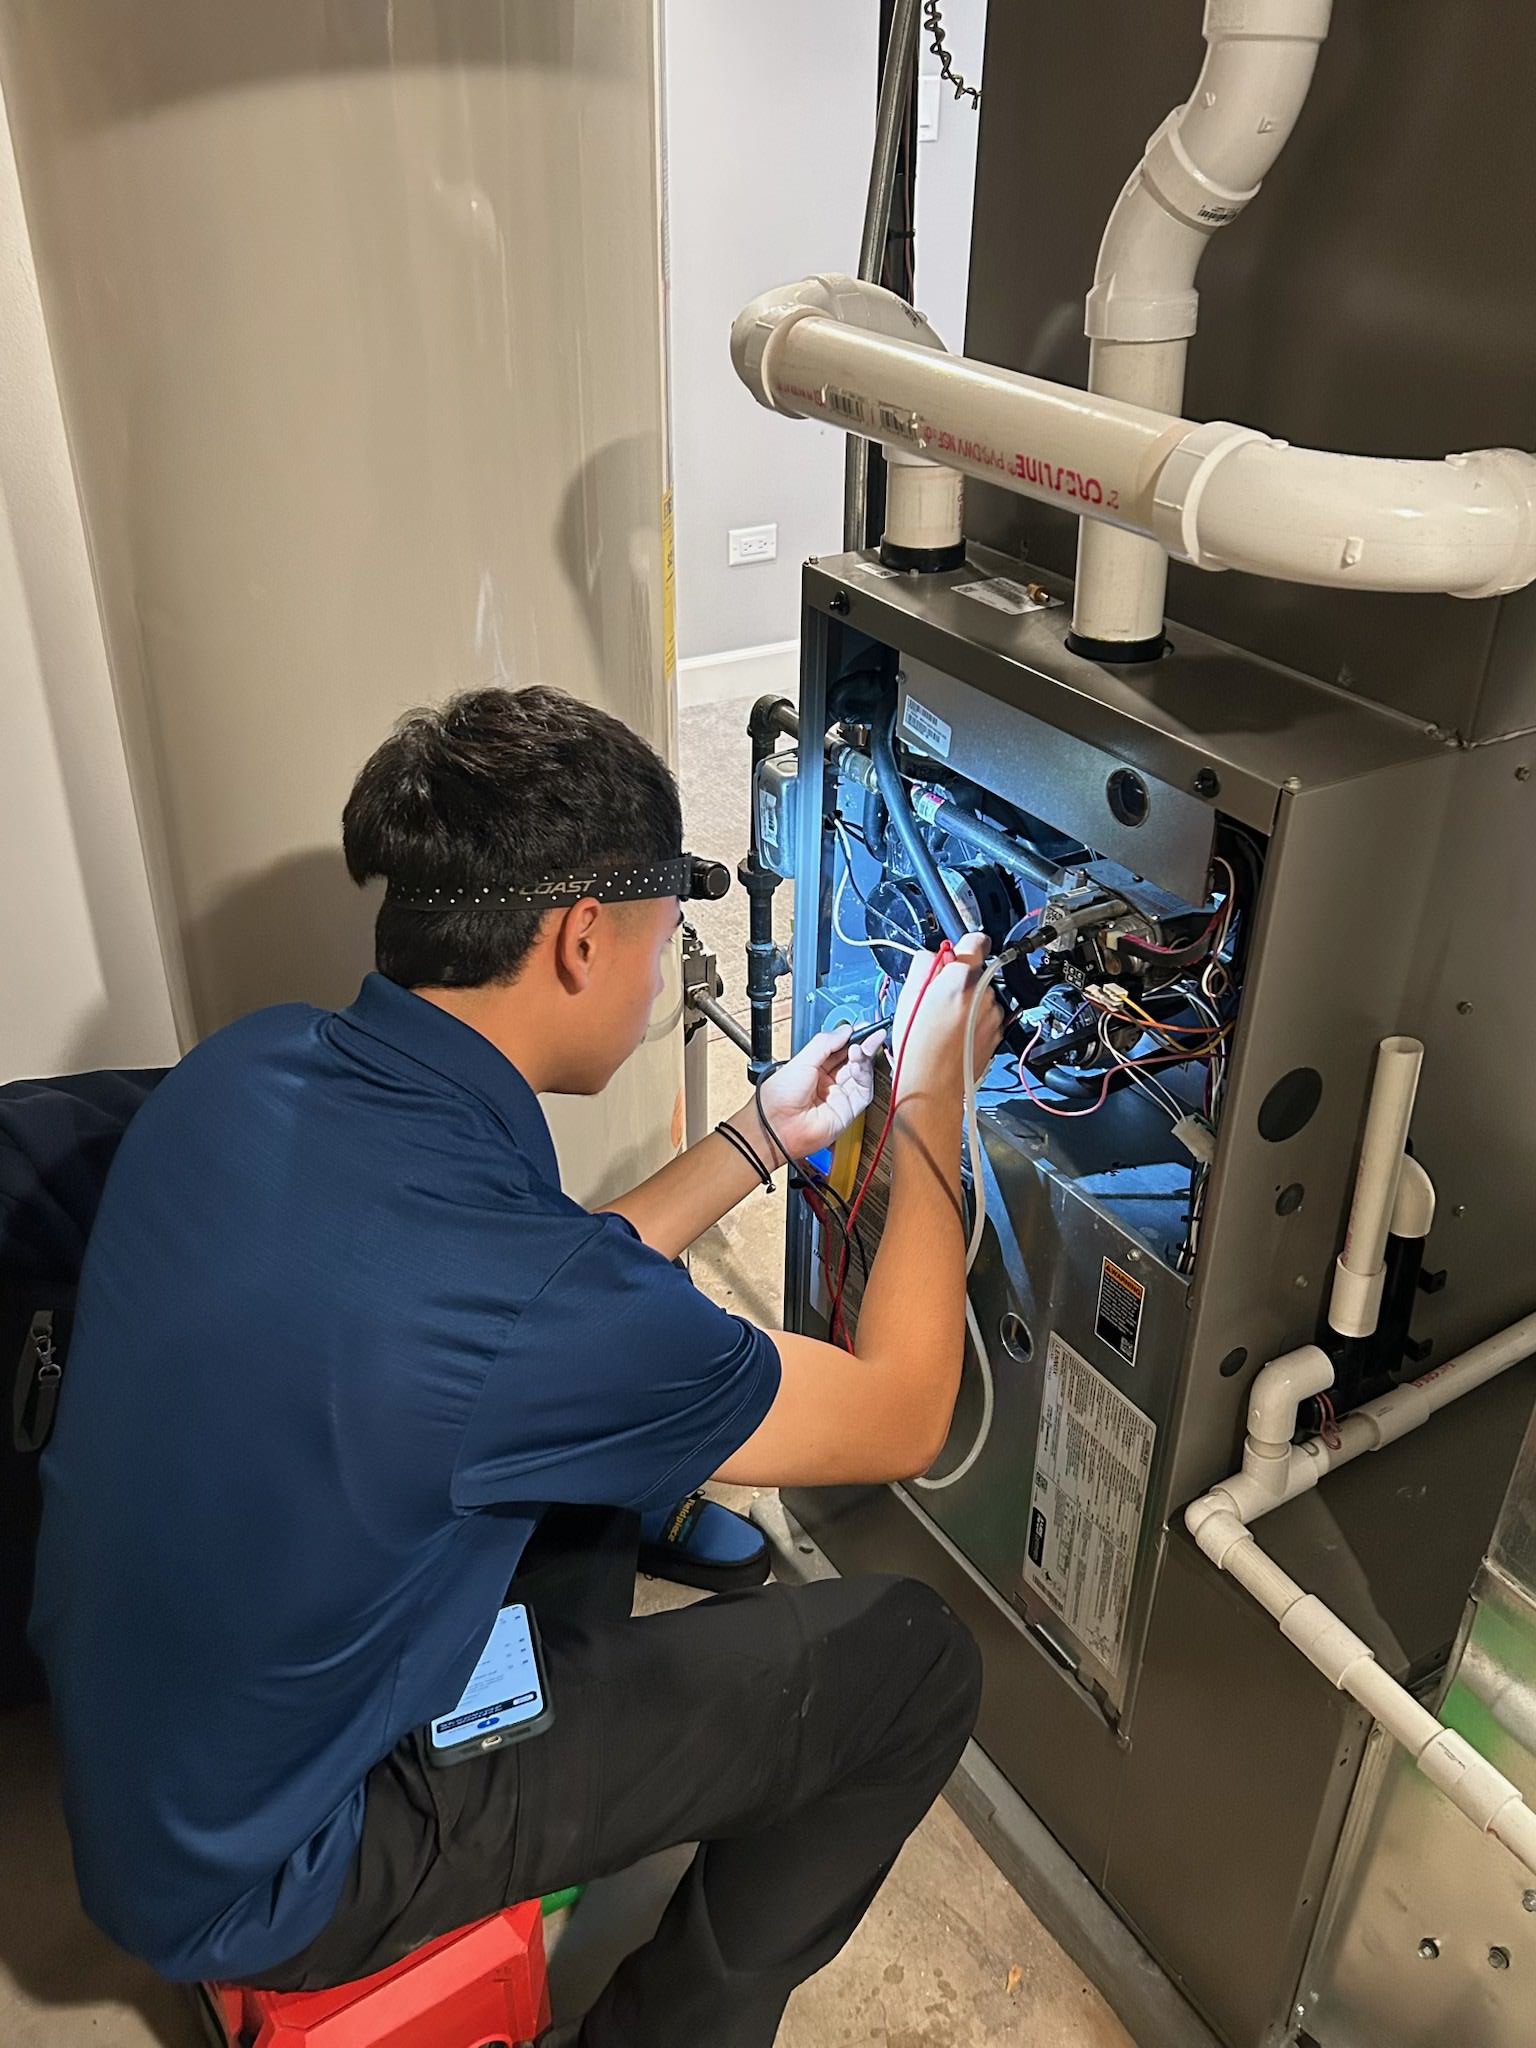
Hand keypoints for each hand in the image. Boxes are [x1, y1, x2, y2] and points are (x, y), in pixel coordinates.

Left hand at [747, 1025, 883, 1164]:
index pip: (839, 1049)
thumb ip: (825, 1043)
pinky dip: (864, 1075)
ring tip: (862, 1047)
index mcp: (813, 1069)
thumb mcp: (801, 1060)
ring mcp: (839, 1096)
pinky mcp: (849, 1110)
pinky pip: (864, 1090)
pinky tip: (859, 1062)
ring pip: (861, 1073)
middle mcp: (827, 1082)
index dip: (851, 1038)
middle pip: (853, 1060)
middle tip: (871, 1034)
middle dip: (862, 1045)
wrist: (778, 1126)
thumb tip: (845, 1030)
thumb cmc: (779, 1098)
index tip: (862, 1027)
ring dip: (864, 1058)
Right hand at [891, 933, 1002, 1099]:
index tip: (957, 951)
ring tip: (943, 1021)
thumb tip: (931, 955)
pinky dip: (973, 1020)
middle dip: (958, 979)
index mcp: (961, 978)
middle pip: (975, 971)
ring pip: (981, 994)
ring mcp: (993, 1013)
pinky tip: (954, 1033)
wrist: (932, 1085)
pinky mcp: (997, 1032)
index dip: (964, 944)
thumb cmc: (916, 1046)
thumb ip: (923, 965)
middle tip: (936, 998)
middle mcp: (983, 992)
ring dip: (966, 1001)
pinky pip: (986, 1015)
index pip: (976, 940)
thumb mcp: (907, 997)